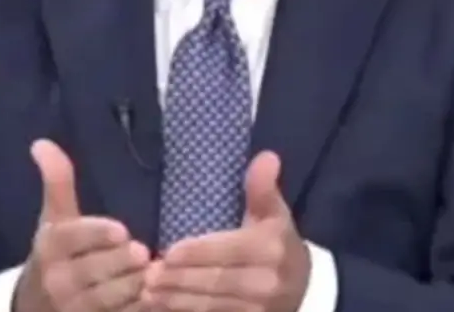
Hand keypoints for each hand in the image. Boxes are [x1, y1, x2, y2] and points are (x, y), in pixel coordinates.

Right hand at [14, 139, 150, 311]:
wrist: (34, 307)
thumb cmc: (55, 254)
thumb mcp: (54, 219)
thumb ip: (57, 182)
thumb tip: (42, 142)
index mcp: (50, 246)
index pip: (72, 238)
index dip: (96, 235)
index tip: (121, 230)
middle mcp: (58, 279)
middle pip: (93, 271)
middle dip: (120, 262)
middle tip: (143, 253)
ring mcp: (75, 307)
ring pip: (109, 298)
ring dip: (134, 286)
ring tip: (155, 273)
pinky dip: (138, 308)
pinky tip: (156, 296)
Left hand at [140, 152, 309, 311]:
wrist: (305, 289)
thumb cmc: (277, 244)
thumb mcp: (272, 214)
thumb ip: (263, 188)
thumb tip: (267, 156)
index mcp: (269, 248)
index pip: (224, 251)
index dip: (194, 253)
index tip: (167, 253)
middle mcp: (268, 282)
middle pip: (213, 280)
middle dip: (177, 278)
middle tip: (147, 274)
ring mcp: (261, 308)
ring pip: (211, 305)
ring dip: (176, 299)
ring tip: (149, 292)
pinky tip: (166, 307)